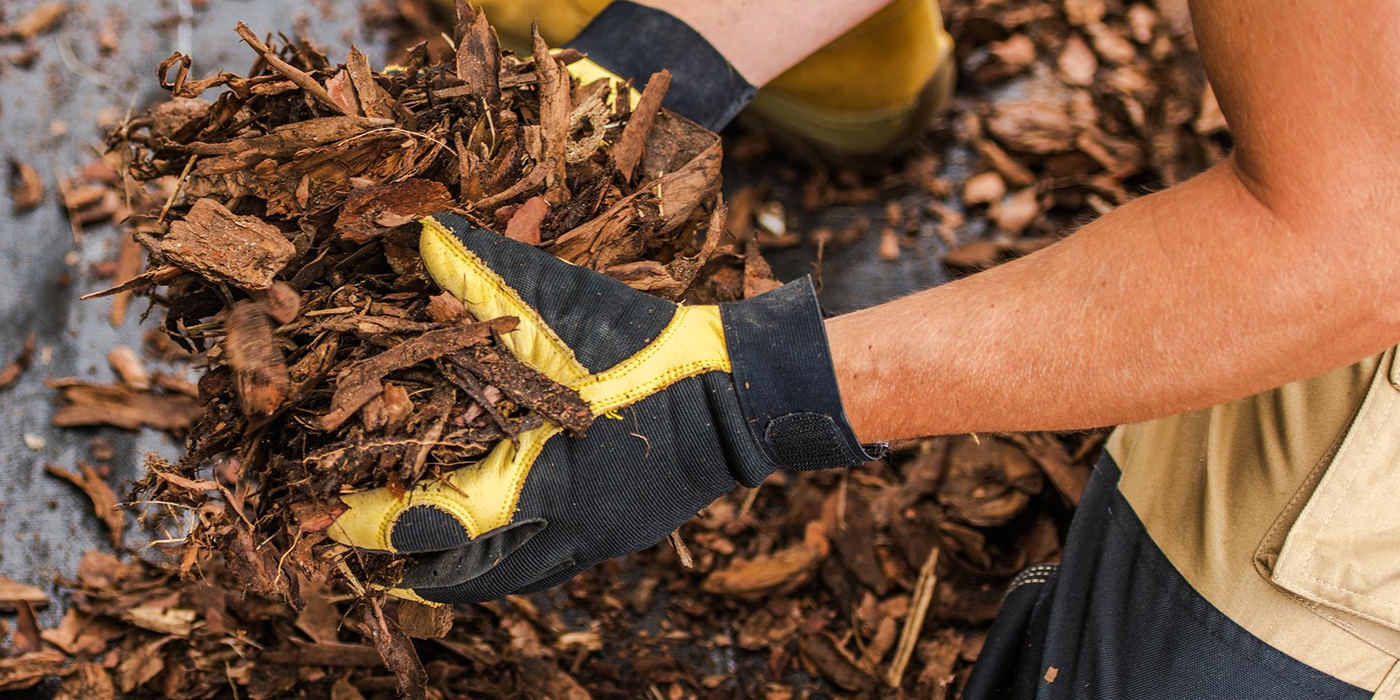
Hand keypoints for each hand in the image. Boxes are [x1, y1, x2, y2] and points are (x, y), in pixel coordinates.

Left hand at [328, 214, 881, 602]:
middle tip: (357, 528)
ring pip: (497, 578)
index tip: (326, 512)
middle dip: (401, 551)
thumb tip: (423, 234)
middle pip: (455, 571)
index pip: (426, 523)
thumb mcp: (567, 304)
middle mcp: (554, 531)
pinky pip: (538, 566)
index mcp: (532, 484)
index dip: (369, 520)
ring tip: (407, 539)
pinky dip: (498, 556)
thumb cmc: (652, 349)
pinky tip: (486, 524)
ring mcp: (588, 543)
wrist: (743, 392)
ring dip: (448, 560)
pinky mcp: (612, 537)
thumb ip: (490, 272)